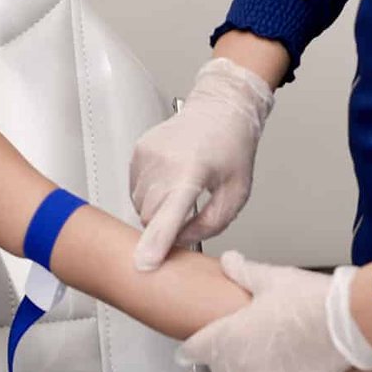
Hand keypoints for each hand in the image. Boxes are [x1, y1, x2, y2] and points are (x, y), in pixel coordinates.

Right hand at [129, 58, 273, 270]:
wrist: (220, 108)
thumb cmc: (232, 146)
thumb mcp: (236, 193)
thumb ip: (210, 224)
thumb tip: (182, 242)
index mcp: (193, 169)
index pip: (170, 214)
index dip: (157, 242)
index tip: (144, 263)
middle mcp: (164, 161)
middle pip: (151, 216)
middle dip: (165, 226)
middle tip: (189, 214)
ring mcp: (146, 155)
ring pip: (140, 205)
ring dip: (157, 209)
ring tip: (182, 190)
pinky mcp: (137, 152)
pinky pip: (135, 189)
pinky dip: (150, 194)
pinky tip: (171, 180)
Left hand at [177, 254, 370, 371]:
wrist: (347, 324)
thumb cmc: (311, 301)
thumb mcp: (270, 279)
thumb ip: (244, 272)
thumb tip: (229, 261)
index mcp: (228, 334)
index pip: (195, 348)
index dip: (189, 349)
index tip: (184, 351)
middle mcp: (238, 363)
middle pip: (216, 364)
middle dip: (217, 355)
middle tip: (224, 345)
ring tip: (240, 364)